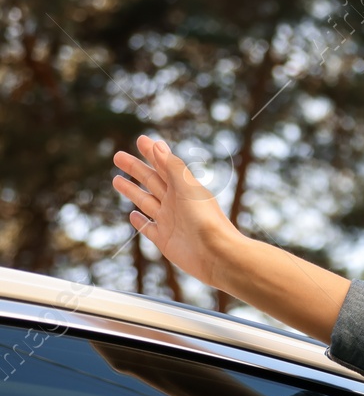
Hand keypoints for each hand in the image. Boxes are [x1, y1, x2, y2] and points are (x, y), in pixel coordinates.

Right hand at [112, 135, 241, 288]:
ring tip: (116, 180)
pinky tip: (132, 214)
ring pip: (145, 202)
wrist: (216, 255)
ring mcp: (169, 221)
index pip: (164, 165)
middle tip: (117, 156)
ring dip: (132, 191)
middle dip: (135, 168)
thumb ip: (172, 167)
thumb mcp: (188, 188)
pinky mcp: (164, 240)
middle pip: (151, 181)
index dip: (152, 153)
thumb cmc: (205, 219)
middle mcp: (176, 203)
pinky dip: (140, 222)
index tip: (141, 139)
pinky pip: (149, 228)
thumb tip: (157, 144)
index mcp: (184, 188)